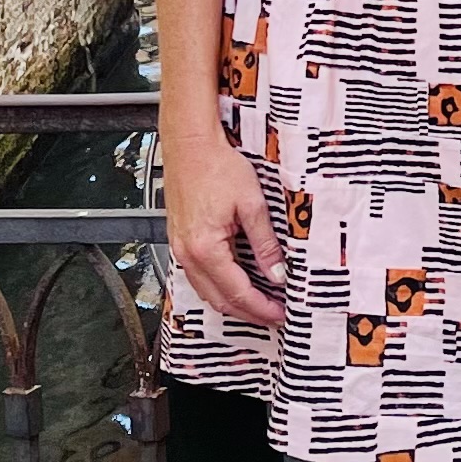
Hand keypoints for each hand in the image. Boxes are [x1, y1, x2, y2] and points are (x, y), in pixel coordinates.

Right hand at [165, 116, 285, 330]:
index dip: (261, 308)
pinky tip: (235, 284)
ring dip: (233, 303)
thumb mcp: (251, 204)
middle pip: (219, 300)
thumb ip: (265, 244)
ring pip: (207, 292)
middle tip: (273, 317)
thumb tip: (277, 273)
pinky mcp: (180, 241)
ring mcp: (180, 249)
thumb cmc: (216, 165)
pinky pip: (198, 277)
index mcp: (205, 248)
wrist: (190, 144)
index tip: (280, 315)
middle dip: (248, 314)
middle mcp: (187, 254)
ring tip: (259, 305)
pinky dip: (219, 287)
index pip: (237, 292)